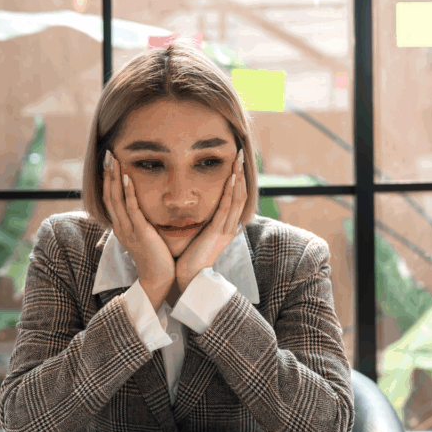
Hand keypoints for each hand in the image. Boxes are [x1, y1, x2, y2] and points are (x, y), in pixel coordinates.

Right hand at [103, 149, 175, 307]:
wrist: (159, 278)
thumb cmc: (156, 256)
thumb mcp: (144, 235)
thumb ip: (141, 221)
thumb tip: (144, 207)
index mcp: (121, 226)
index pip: (110, 198)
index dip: (108, 179)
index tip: (109, 162)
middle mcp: (120, 226)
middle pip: (109, 195)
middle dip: (108, 174)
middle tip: (107, 153)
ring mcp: (128, 229)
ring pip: (116, 199)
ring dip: (115, 178)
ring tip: (114, 160)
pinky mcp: (140, 232)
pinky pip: (132, 209)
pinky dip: (128, 193)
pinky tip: (128, 178)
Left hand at [175, 152, 246, 290]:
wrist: (188, 278)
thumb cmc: (189, 258)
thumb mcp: (199, 235)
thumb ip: (202, 222)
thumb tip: (197, 208)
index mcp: (226, 227)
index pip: (236, 199)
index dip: (238, 180)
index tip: (237, 163)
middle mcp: (229, 227)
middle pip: (241, 195)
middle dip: (242, 174)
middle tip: (243, 154)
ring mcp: (225, 230)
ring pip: (237, 199)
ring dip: (238, 177)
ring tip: (240, 159)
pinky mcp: (217, 233)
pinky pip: (225, 209)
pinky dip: (229, 192)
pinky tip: (231, 178)